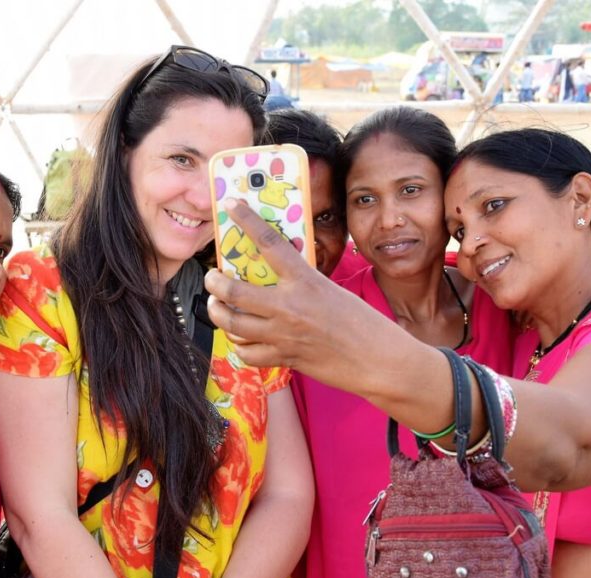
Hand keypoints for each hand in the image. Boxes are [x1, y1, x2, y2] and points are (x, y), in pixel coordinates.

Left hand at [204, 199, 394, 389]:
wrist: (378, 360)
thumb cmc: (362, 323)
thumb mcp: (331, 291)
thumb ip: (302, 283)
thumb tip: (275, 277)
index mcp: (305, 281)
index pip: (268, 243)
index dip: (246, 220)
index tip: (232, 205)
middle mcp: (290, 307)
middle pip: (234, 291)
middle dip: (215, 284)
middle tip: (212, 278)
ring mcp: (284, 335)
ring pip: (233, 325)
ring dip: (219, 314)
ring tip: (217, 307)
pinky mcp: (284, 358)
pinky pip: (248, 353)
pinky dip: (241, 346)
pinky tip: (243, 339)